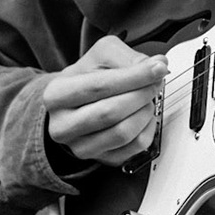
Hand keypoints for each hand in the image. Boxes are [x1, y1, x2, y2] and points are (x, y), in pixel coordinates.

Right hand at [41, 35, 167, 166]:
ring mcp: (80, 147)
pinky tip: (145, 115)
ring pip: (123, 133)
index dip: (133, 77)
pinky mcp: (100, 159)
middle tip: (156, 82)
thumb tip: (158, 65)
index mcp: (56, 95)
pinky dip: (148, 129)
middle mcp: (62, 126)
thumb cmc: (88, 77)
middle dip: (141, 94)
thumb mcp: (101, 55)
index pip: (99, 86)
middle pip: (110, 112)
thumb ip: (127, 57)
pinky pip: (134, 147)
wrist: (76, 103)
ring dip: (145, 112)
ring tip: (147, 97)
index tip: (158, 68)